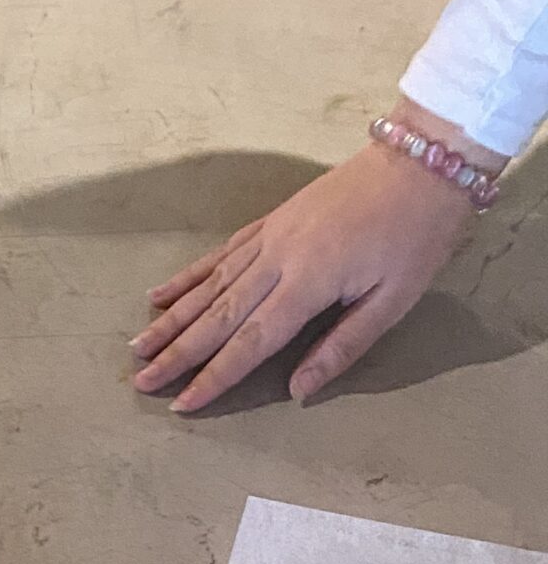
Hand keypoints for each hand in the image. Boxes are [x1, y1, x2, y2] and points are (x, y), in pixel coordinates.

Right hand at [130, 103, 499, 410]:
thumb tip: (298, 391)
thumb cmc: (417, 235)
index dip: (215, 376)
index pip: (252, 341)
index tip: (182, 404)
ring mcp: (271, 236)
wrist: (425, 159)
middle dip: (177, 352)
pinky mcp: (272, 220)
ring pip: (210, 285)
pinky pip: (221, 253)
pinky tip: (159, 293)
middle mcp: (280, 259)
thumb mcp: (395, 299)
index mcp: (310, 283)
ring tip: (138, 346)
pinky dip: (189, 276)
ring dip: (171, 318)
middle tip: (140, 381)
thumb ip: (343, 346)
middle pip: (218, 315)